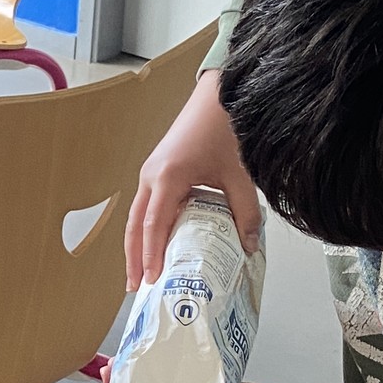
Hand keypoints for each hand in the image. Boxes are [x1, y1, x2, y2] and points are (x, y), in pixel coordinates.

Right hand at [124, 66, 261, 288]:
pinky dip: (146, 229)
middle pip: (135, 225)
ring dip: (137, 245)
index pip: (153, 225)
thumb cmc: (224, 128)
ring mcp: (151, 172)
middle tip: (136, 287)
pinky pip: (146, 205)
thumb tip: (248, 246)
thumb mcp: (239, 175)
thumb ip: (244, 212)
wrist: (219, 95)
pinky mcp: (157, 170)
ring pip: (137, 216)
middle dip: (133, 258)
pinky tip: (156, 245)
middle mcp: (152, 175)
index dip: (150, 255)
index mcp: (169, 177)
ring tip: (140, 273)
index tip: (151, 280)